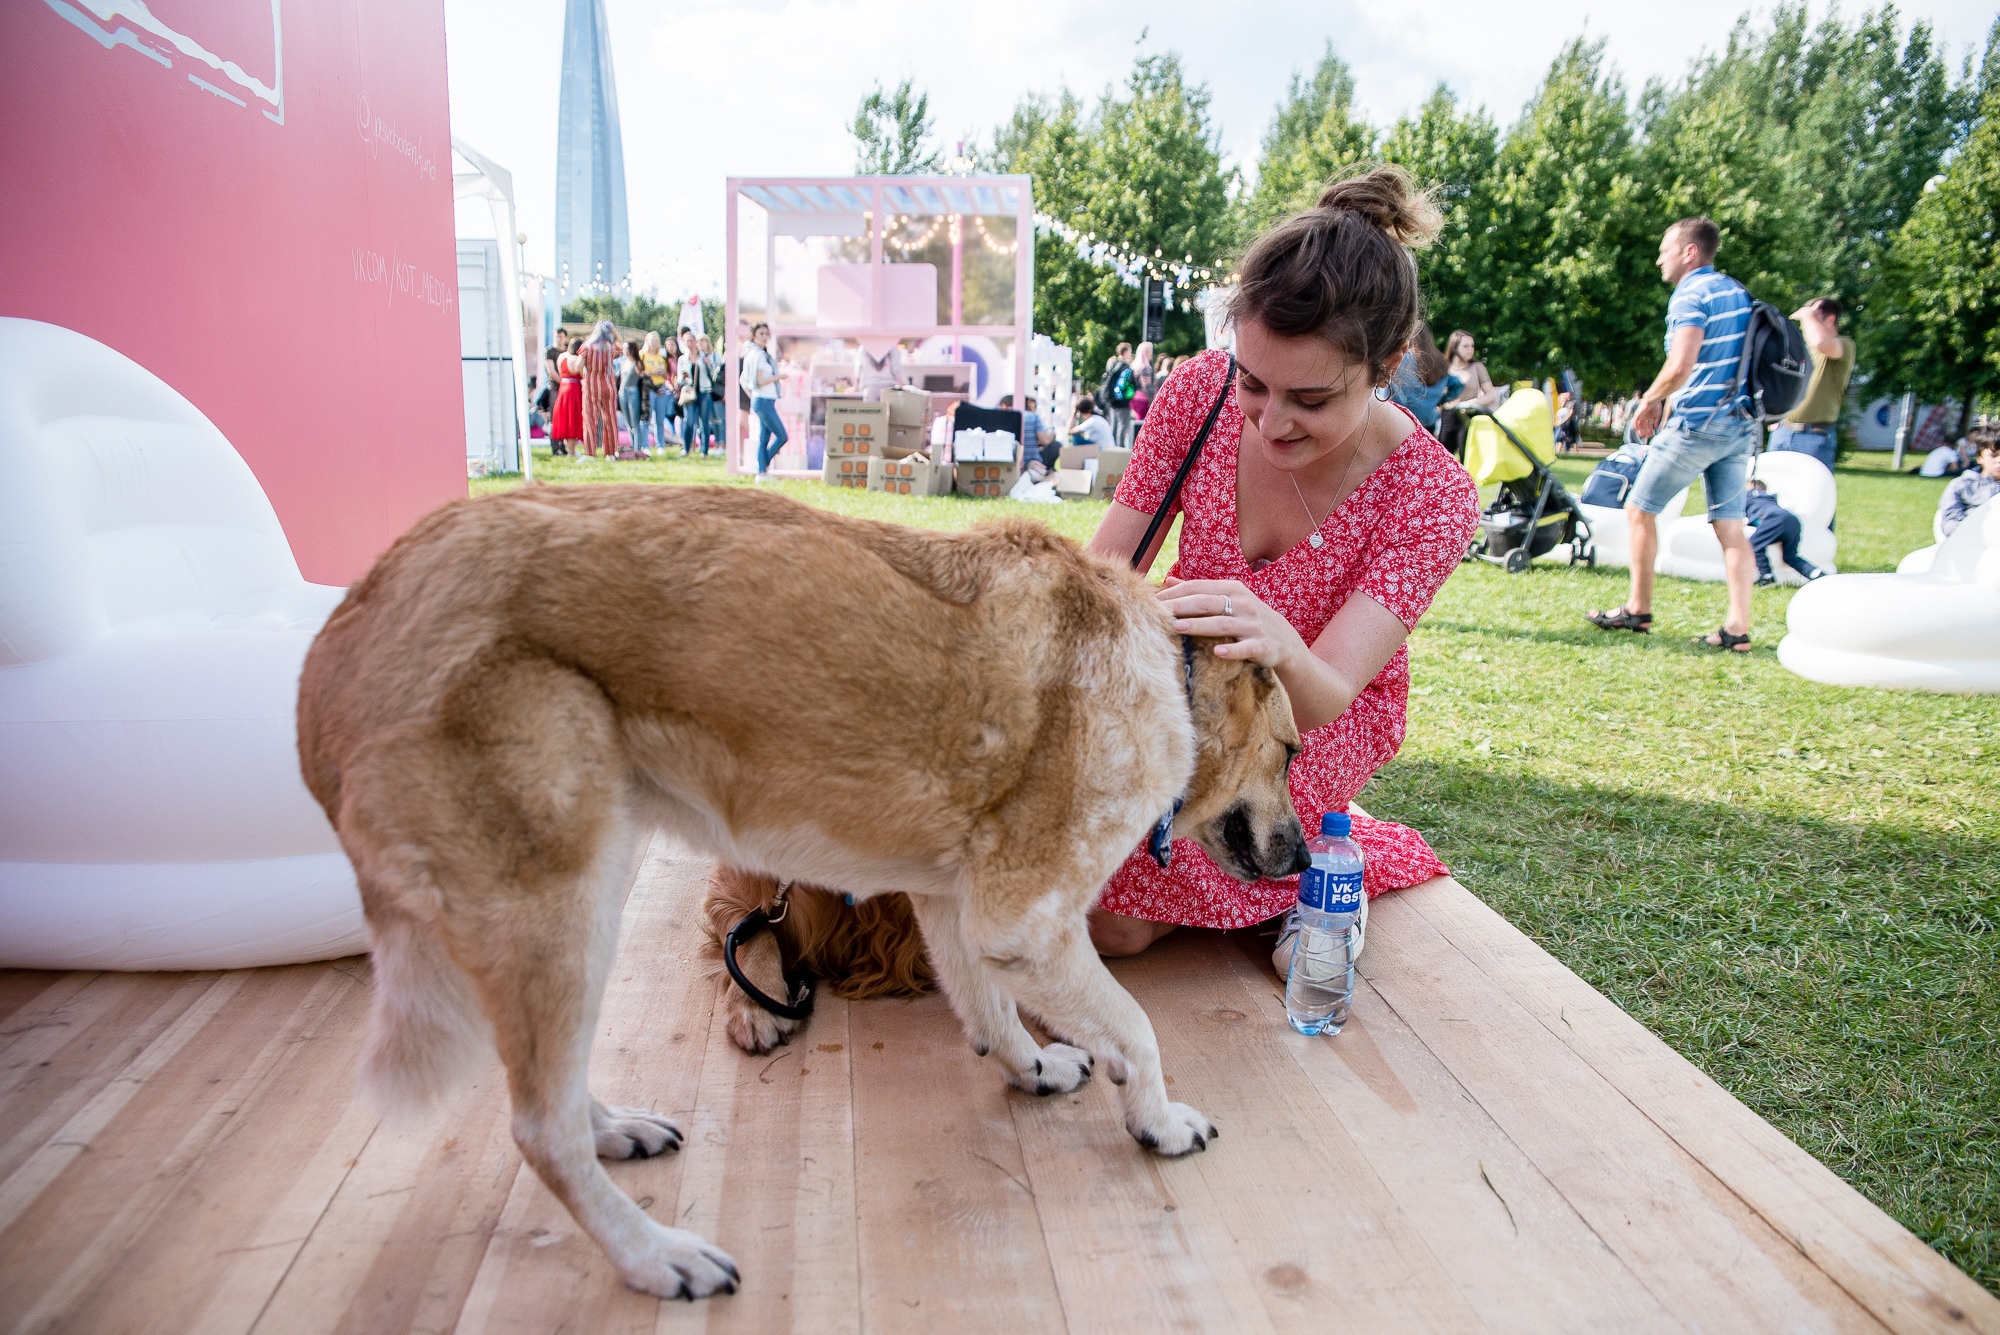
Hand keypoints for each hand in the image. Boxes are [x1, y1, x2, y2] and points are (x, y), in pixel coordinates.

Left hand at [1157, 577, 1305, 669]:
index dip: (1174, 593)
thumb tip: (1168, 581)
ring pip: (1222, 623)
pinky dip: (1232, 650)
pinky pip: (1245, 647)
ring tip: (1177, 627)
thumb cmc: (1248, 619)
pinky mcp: (1262, 645)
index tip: (1151, 601)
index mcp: (1232, 589)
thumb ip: (1199, 591)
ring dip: (1199, 625)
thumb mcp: (1228, 600)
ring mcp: (1253, 624)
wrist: (1284, 641)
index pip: (1198, 587)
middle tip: (1158, 612)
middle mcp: (1243, 604)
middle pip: (1206, 603)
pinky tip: (1217, 652)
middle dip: (1181, 606)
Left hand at [1633, 398, 1662, 439]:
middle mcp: (1644, 417)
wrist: (1653, 400)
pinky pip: (1635, 421)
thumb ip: (1656, 421)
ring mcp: (1641, 416)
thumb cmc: (1656, 406)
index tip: (1651, 435)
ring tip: (1643, 435)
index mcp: (1649, 417)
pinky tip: (1636, 429)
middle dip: (1646, 431)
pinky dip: (1635, 425)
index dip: (1650, 430)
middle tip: (1647, 436)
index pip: (1649, 425)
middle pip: (1644, 426)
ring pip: (1640, 425)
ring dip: (1641, 430)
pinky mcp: (1637, 414)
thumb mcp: (1657, 415)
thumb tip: (1655, 428)